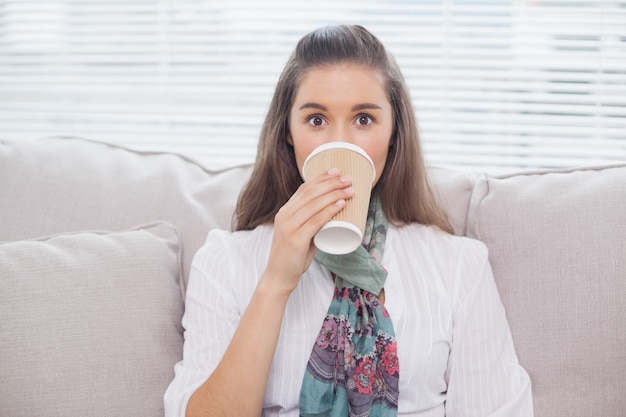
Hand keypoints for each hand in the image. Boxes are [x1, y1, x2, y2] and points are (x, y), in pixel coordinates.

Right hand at [263, 168, 352, 294]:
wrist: (279, 277)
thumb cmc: (293, 257)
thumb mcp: (301, 235)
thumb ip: (314, 226)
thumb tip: (332, 217)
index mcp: (285, 212)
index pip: (304, 189)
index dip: (320, 178)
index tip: (336, 171)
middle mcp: (285, 215)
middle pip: (311, 193)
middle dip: (332, 183)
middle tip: (348, 179)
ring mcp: (289, 227)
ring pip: (314, 204)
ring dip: (334, 194)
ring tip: (350, 190)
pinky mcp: (295, 239)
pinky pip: (315, 221)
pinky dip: (329, 211)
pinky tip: (340, 204)